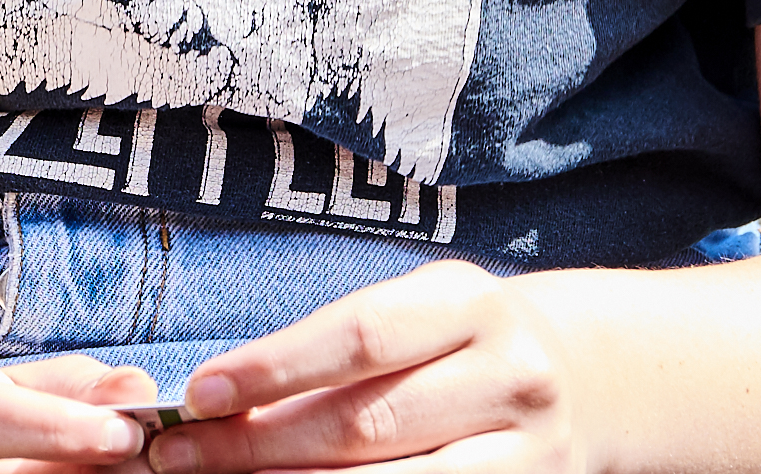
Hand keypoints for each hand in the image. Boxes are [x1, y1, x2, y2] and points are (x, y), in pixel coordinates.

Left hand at [149, 263, 584, 473]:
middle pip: (366, 424)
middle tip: (180, 455)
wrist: (579, 385)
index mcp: (471, 306)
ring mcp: (527, 455)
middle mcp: (510, 378)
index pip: (359, 337)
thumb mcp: (415, 313)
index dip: (272, 368)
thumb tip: (216, 397)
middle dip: (259, 445)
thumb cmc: (458, 342)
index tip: (198, 393)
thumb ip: (334, 349)